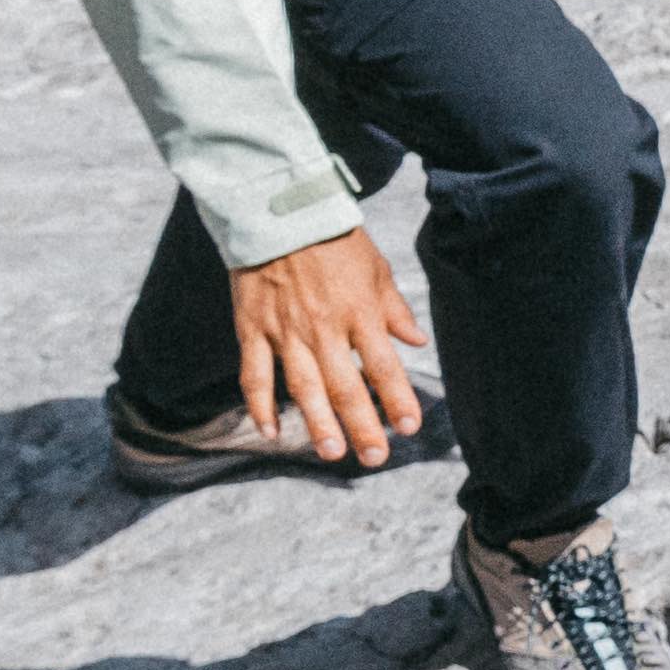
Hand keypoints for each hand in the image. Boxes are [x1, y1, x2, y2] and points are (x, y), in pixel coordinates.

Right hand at [225, 227, 428, 464]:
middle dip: (362, 426)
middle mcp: (324, 327)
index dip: (397, 399)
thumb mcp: (376, 268)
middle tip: (374, 458)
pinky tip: (272, 430)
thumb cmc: (334, 240)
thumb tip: (417, 343)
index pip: (384, 365)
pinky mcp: (252, 329)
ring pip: (303, 388)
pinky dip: (260, 405)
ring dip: (317, 424)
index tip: (409, 427)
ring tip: (332, 453)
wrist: (277, 211)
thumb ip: (395, 309)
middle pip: (345, 386)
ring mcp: (284, 330)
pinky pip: (254, 375)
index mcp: (360, 312)